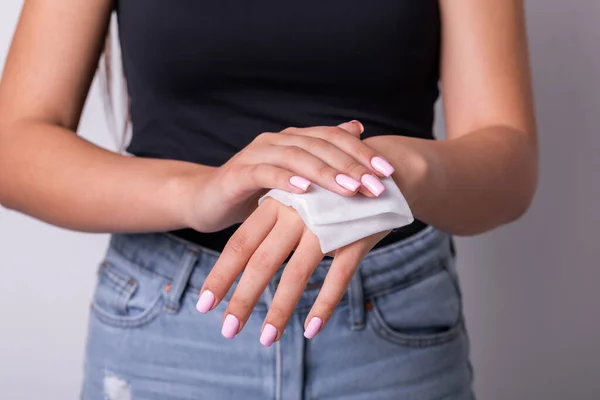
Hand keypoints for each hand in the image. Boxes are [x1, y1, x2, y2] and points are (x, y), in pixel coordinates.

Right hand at [187, 122, 395, 231]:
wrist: (208, 200)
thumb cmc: (257, 193)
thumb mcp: (295, 179)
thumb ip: (323, 158)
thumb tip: (357, 129)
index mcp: (294, 140)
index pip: (334, 138)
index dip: (361, 152)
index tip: (388, 172)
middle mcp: (277, 140)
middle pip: (320, 145)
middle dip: (352, 165)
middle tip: (378, 186)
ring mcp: (256, 154)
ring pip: (297, 156)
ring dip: (325, 173)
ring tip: (350, 188)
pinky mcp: (238, 173)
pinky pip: (265, 173)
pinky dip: (286, 180)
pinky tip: (306, 192)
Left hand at [195, 197, 389, 344]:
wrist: (384, 168)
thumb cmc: (332, 188)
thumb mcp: (297, 196)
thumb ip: (273, 221)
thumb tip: (248, 258)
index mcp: (277, 202)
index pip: (240, 243)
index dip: (221, 274)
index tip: (204, 304)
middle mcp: (296, 213)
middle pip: (261, 262)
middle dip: (242, 299)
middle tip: (227, 330)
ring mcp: (327, 226)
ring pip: (297, 274)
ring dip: (279, 310)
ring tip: (266, 339)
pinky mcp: (356, 237)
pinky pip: (339, 277)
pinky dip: (324, 304)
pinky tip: (311, 329)